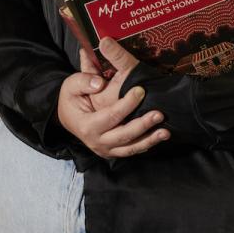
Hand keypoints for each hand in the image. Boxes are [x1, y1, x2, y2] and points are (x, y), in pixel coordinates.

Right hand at [56, 38, 168, 158]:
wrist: (68, 117)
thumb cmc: (71, 98)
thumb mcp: (71, 85)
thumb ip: (84, 81)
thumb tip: (100, 83)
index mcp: (87, 125)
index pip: (111, 116)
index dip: (127, 104)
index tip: (140, 90)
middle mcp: (97, 141)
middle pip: (123, 135)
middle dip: (143, 125)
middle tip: (159, 114)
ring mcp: (106, 148)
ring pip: (130, 148)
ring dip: (150, 140)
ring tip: (165, 132)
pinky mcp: (114, 151)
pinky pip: (132, 151)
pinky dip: (146, 145)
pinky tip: (159, 137)